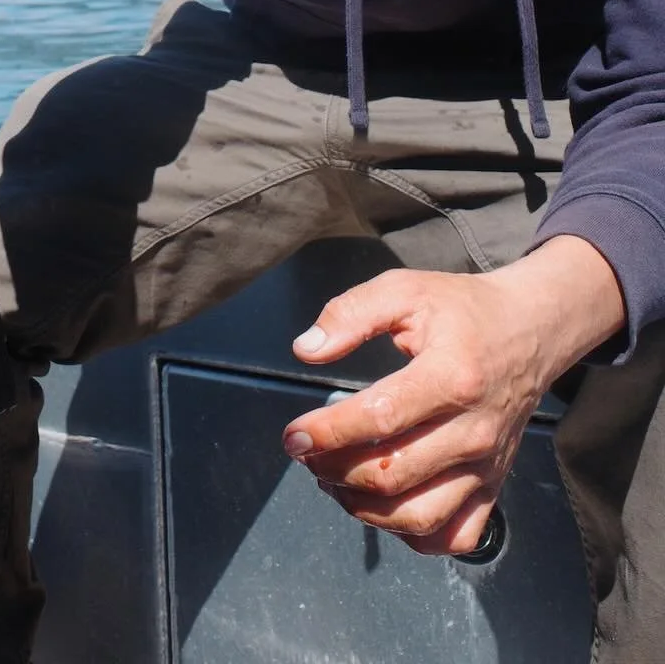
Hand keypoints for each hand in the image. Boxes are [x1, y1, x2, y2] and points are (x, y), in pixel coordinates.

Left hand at [281, 238, 623, 555]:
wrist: (531, 331)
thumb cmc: (463, 311)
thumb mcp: (404, 289)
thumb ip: (350, 314)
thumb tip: (305, 350)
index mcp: (451, 378)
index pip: (380, 419)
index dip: (328, 433)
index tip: (293, 435)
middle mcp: (473, 431)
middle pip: (392, 475)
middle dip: (334, 471)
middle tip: (306, 454)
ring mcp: (486, 467)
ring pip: (417, 516)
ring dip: (363, 509)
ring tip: (332, 481)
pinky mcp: (494, 487)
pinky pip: (452, 536)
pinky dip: (411, 534)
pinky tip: (383, 507)